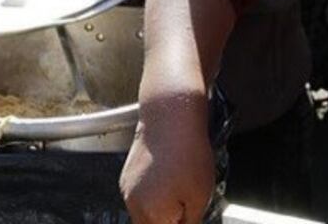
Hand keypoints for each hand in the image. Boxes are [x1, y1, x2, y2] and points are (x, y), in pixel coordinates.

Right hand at [120, 94, 214, 223]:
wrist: (171, 116)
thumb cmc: (188, 152)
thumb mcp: (201, 196)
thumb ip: (189, 222)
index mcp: (151, 215)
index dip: (181, 223)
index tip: (187, 216)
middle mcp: (133, 204)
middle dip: (169, 221)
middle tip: (186, 207)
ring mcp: (127, 189)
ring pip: (144, 214)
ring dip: (161, 211)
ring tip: (180, 191)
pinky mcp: (126, 175)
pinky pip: (140, 197)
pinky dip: (153, 196)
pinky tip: (169, 180)